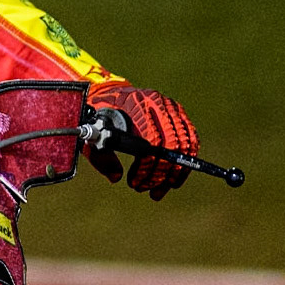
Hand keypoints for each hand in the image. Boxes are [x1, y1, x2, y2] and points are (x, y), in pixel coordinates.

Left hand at [85, 81, 198, 200]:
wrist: (110, 93)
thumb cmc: (99, 114)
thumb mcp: (94, 133)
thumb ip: (102, 156)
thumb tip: (116, 177)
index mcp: (136, 105)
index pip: (152, 140)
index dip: (147, 166)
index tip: (135, 182)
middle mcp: (157, 104)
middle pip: (172, 145)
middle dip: (160, 174)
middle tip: (148, 191)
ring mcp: (170, 107)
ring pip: (185, 146)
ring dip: (174, 174)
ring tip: (158, 190)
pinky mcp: (178, 114)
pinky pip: (190, 142)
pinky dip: (183, 164)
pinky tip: (172, 180)